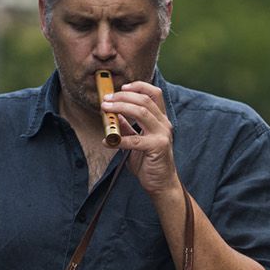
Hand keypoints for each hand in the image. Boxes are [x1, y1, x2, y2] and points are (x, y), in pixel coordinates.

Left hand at [100, 81, 180, 200]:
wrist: (161, 183)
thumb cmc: (149, 162)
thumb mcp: (137, 140)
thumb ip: (128, 128)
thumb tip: (115, 115)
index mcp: (161, 119)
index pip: (154, 94)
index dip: (138, 86)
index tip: (121, 87)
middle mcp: (164, 124)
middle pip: (144, 100)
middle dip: (122, 96)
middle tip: (106, 99)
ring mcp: (162, 135)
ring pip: (141, 112)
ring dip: (120, 108)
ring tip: (105, 109)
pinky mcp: (157, 147)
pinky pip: (134, 139)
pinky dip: (118, 139)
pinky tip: (107, 141)